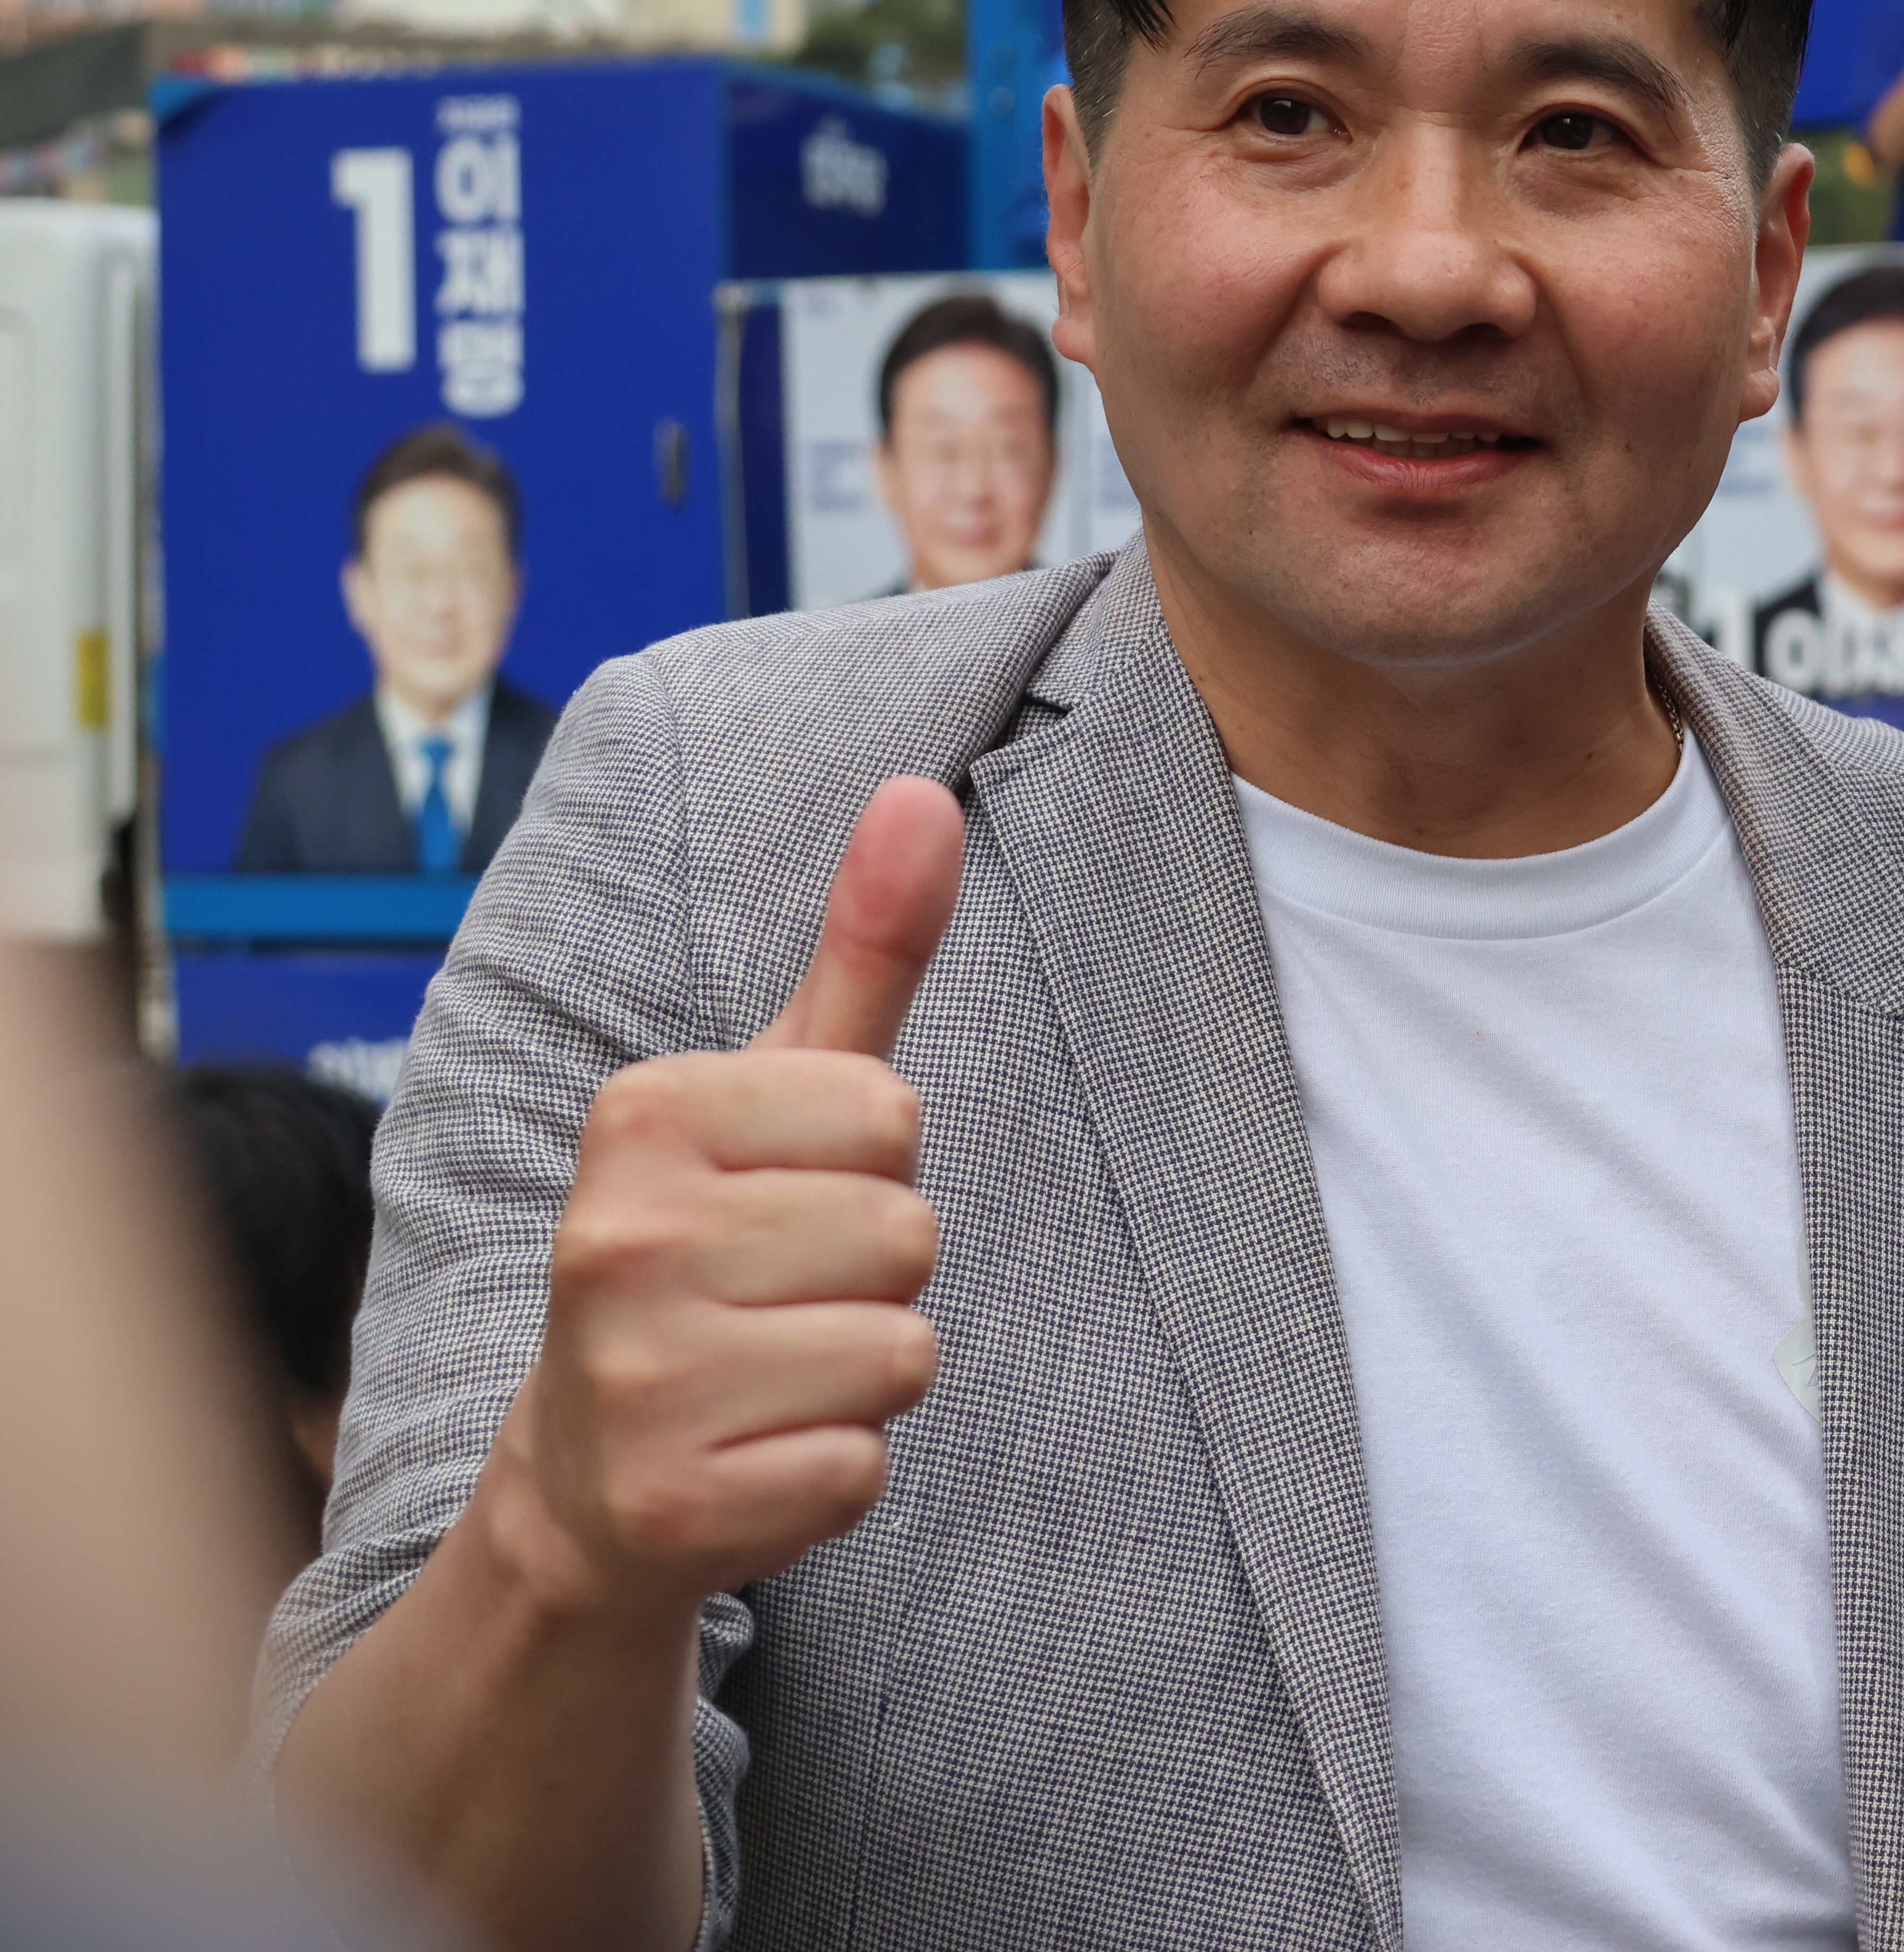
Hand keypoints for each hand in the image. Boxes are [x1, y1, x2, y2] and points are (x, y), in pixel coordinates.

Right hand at [482, 778, 963, 1615]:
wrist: (585, 1477)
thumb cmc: (712, 1246)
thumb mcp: (782, 1084)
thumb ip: (865, 943)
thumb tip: (924, 791)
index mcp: (641, 1113)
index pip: (893, 1117)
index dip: (867, 1167)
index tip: (778, 1200)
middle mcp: (617, 1237)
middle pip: (908, 1236)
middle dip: (870, 1275)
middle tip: (772, 1299)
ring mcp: (638, 1380)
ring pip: (900, 1354)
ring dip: (859, 1374)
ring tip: (763, 1373)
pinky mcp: (675, 1505)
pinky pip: (860, 1468)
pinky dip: (829, 1472)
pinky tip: (750, 1457)